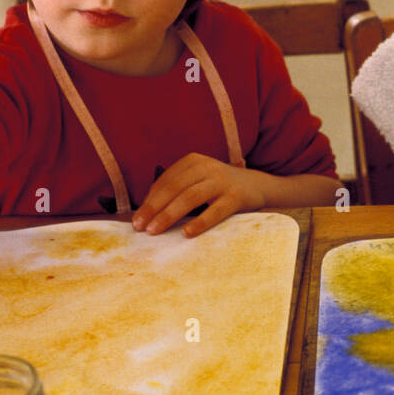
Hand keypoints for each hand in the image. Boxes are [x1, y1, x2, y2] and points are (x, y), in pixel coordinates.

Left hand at [131, 153, 265, 237]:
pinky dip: (200, 222)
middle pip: (174, 188)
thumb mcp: (197, 181)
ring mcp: (222, 181)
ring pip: (190, 197)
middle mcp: (207, 167)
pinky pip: (215, 211)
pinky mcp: (236, 197)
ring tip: (155, 231)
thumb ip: (175, 190)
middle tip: (140, 228)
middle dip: (154, 209)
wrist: (257, 186)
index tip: (136, 220)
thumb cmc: (218, 188)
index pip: (165, 182)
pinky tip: (187, 233)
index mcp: (193, 161)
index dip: (148, 201)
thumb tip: (145, 213)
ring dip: (169, 215)